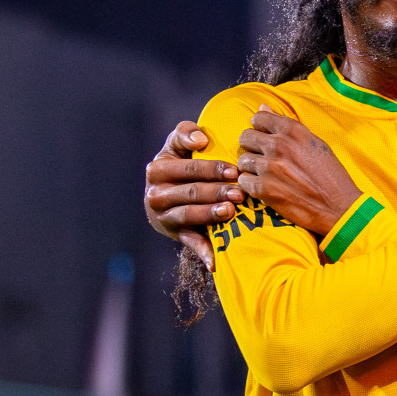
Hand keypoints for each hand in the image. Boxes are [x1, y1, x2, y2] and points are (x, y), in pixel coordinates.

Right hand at [145, 121, 242, 266]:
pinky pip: (189, 242)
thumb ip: (185, 133)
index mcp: (157, 169)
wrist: (168, 188)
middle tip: (240, 192)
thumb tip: (200, 140)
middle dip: (217, 192)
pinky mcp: (174, 233)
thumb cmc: (181, 159)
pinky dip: (202, 252)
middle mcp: (156, 194)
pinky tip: (215, 262)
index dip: (212, 169)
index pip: (189, 168)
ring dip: (210, 214)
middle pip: (191, 192)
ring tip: (231, 210)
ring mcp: (164, 216)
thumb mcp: (177, 143)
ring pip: (188, 215)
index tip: (235, 170)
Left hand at [238, 106, 362, 234]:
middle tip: (262, 158)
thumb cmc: (331, 175)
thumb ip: (288, 127)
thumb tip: (262, 108)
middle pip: (246, 137)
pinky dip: (251, 186)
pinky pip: (243, 180)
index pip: (259, 118)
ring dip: (251, 168)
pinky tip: (264, 188)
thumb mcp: (316, 144)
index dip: (259, 128)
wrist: (338, 207)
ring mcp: (270, 167)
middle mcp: (279, 145)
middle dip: (251, 147)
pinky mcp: (264, 189)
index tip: (265, 137)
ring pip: (243, 160)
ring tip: (265, 175)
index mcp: (294, 131)